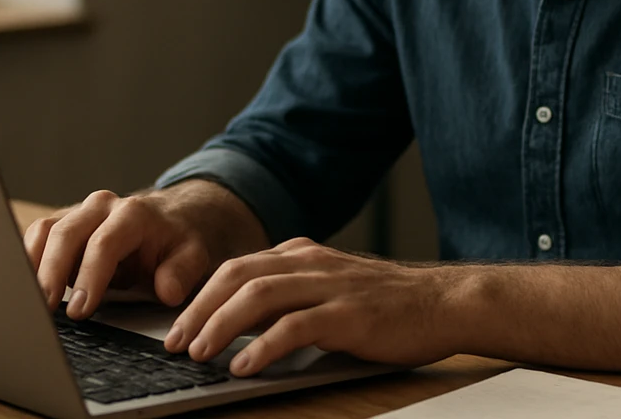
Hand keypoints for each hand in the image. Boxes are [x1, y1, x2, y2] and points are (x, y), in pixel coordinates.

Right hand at [23, 179, 266, 320]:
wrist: (168, 219)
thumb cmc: (175, 243)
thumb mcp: (191, 256)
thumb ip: (180, 272)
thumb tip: (167, 290)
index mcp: (133, 214)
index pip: (105, 244)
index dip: (89, 277)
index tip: (80, 310)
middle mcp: (102, 206)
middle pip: (67, 234)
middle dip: (52, 273)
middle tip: (44, 310)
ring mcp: (79, 212)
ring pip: (45, 231)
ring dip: (33, 265)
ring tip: (26, 300)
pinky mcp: (63, 222)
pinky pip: (37, 235)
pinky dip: (27, 259)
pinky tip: (25, 287)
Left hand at [161, 237, 463, 376]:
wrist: (445, 302)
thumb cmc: (388, 303)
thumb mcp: (331, 287)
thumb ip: (292, 295)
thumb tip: (242, 324)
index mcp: (303, 255)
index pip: (237, 267)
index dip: (201, 296)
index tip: (178, 326)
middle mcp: (311, 263)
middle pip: (237, 276)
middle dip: (199, 310)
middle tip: (175, 342)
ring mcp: (329, 285)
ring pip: (258, 296)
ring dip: (220, 325)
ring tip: (199, 353)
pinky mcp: (348, 314)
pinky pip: (294, 326)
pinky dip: (262, 346)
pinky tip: (244, 365)